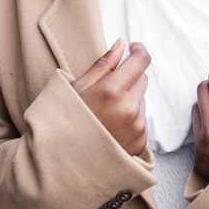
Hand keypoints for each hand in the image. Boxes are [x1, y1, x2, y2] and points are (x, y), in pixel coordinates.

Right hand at [72, 39, 150, 155]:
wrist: (66, 163)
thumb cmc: (68, 123)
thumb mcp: (78, 88)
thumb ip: (103, 64)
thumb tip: (120, 45)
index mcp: (112, 90)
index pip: (141, 61)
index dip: (139, 50)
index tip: (133, 48)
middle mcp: (128, 108)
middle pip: (142, 78)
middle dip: (129, 78)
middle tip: (107, 89)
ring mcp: (136, 126)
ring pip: (141, 99)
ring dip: (130, 99)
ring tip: (106, 113)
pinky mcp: (140, 140)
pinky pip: (142, 119)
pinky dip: (131, 118)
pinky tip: (112, 127)